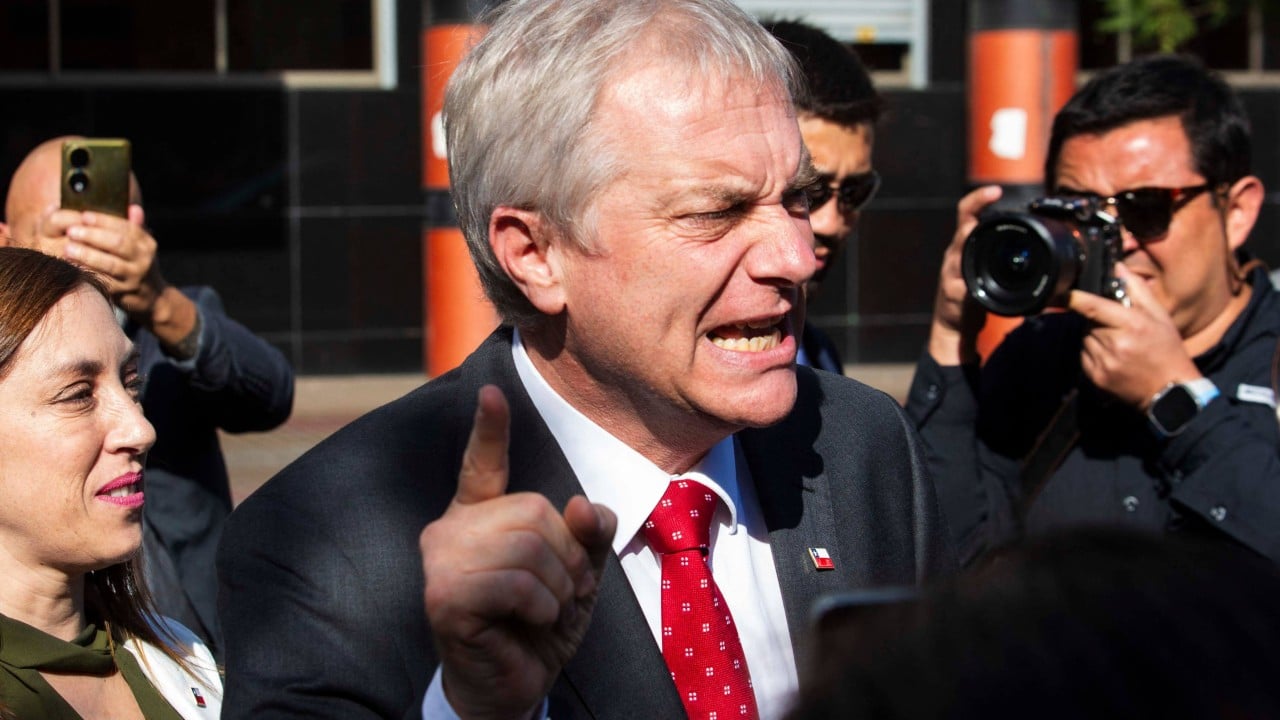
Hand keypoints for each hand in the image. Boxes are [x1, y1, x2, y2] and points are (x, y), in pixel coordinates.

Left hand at [64, 205, 166, 320]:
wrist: (151, 297)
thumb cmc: (136, 264)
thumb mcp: (140, 245)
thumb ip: (133, 226)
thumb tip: (132, 207)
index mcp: (146, 243)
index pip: (127, 227)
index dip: (105, 221)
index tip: (84, 215)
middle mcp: (144, 260)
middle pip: (118, 244)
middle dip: (93, 236)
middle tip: (71, 231)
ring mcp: (135, 278)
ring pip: (110, 265)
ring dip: (87, 256)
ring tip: (67, 248)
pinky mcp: (123, 293)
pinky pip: (103, 282)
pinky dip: (87, 273)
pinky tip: (72, 267)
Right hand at [420, 385, 616, 719]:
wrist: (513, 687)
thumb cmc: (538, 626)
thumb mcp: (578, 573)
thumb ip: (588, 535)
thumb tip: (583, 506)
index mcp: (480, 516)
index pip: (482, 464)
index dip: (489, 429)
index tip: (490, 393)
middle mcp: (451, 529)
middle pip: (532, 509)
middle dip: (566, 555)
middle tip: (564, 592)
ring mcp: (441, 561)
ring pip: (526, 544)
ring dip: (556, 584)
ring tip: (549, 609)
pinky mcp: (443, 595)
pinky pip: (513, 580)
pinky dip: (540, 603)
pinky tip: (533, 620)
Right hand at [927, 185, 1001, 365]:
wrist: (954, 325)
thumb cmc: (970, 296)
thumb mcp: (980, 269)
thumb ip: (991, 251)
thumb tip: (1018, 232)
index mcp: (964, 247)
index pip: (967, 215)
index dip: (978, 200)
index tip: (995, 190)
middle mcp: (955, 256)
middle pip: (962, 230)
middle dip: (973, 215)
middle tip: (988, 201)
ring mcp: (952, 275)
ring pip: (958, 254)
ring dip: (965, 240)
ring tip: (972, 228)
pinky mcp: (954, 295)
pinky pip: (961, 286)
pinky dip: (966, 283)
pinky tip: (970, 282)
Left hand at [1068, 263, 1200, 408]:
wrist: (1170, 390)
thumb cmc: (1167, 350)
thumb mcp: (1159, 316)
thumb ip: (1137, 290)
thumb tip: (1117, 267)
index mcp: (1132, 325)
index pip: (1094, 307)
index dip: (1076, 299)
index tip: (1065, 294)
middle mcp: (1115, 344)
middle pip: (1088, 322)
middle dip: (1098, 320)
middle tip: (1118, 326)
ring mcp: (1104, 362)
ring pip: (1085, 338)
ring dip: (1096, 336)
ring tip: (1119, 343)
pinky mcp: (1096, 377)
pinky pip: (1084, 355)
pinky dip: (1094, 352)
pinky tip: (1114, 356)